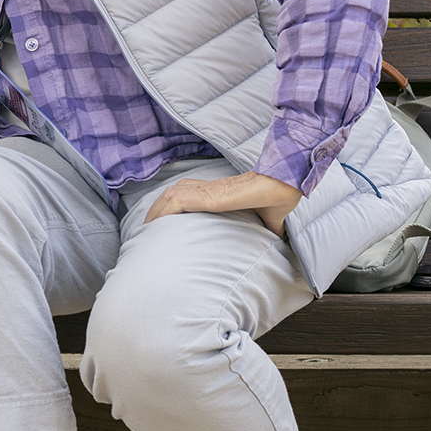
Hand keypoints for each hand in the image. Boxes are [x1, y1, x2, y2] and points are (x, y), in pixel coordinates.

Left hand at [143, 172, 302, 236]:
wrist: (284, 185)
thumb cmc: (277, 197)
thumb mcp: (267, 221)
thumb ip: (265, 230)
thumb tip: (276, 245)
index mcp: (218, 193)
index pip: (185, 196)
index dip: (170, 208)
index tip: (162, 225)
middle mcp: (208, 190)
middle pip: (172, 195)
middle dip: (157, 211)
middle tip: (146, 229)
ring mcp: (207, 191)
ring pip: (170, 196)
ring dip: (155, 211)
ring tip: (146, 228)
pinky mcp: (209, 196)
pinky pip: (177, 200)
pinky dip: (163, 211)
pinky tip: (155, 223)